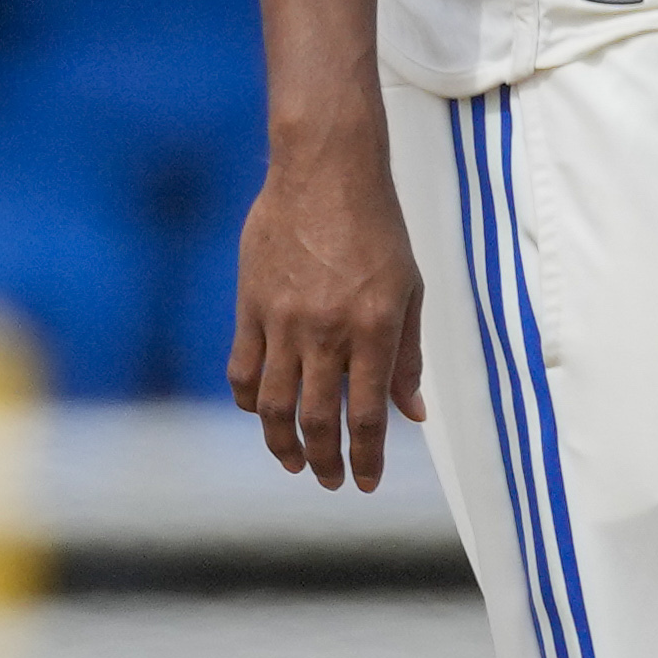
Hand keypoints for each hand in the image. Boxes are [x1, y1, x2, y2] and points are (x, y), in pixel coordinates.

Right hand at [230, 137, 426, 491]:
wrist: (324, 176)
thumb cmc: (378, 231)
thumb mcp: (409, 290)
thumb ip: (407, 355)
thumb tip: (413, 412)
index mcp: (374, 330)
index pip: (369, 413)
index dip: (367, 456)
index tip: (366, 482)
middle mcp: (326, 333)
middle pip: (318, 418)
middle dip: (326, 460)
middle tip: (332, 482)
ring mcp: (283, 321)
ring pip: (274, 403)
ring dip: (282, 441)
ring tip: (295, 463)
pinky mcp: (250, 307)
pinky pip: (244, 369)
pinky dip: (251, 400)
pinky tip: (262, 414)